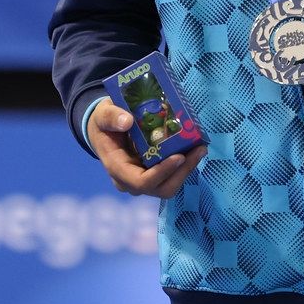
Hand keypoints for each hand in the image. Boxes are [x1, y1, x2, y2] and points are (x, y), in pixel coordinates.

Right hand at [87, 98, 206, 198]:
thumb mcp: (102, 114)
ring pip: (169, 185)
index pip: (141, 181)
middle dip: (182, 172)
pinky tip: (195, 147)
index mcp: (117, 168)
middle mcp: (130, 180)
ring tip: (201, 148)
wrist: (104, 130)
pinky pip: (172, 176)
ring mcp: (143, 179)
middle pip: (161, 188)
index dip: (161, 172)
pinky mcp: (154, 174)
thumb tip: (127, 121)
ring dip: (187, 169)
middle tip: (199, 150)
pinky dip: (185, 165)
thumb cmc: (104, 123)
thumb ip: (111, 116)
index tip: (179, 156)